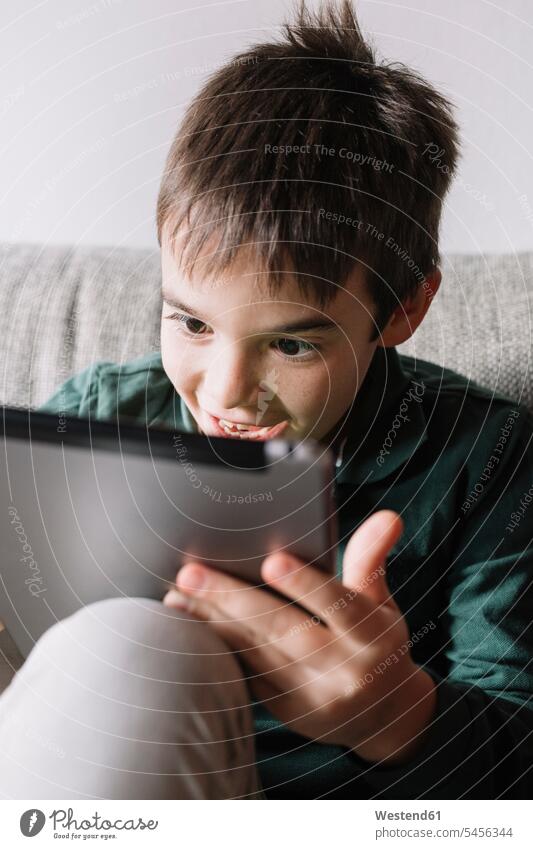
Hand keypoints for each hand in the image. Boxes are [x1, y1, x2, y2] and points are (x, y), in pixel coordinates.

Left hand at [163, 510, 436, 764]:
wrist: (382, 715)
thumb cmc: (375, 641)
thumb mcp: (381, 602)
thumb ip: (371, 559)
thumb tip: (388, 516)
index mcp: (371, 636)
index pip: (340, 607)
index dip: (306, 585)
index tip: (272, 561)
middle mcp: (343, 670)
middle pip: (284, 631)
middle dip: (234, 600)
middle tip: (191, 573)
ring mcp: (311, 697)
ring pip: (256, 654)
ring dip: (213, 623)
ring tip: (176, 595)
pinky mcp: (285, 711)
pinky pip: (246, 676)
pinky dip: (216, 649)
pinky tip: (186, 627)